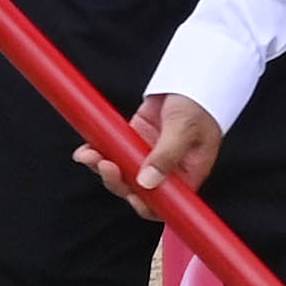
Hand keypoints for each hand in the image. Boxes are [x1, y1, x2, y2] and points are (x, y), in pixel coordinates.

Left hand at [75, 91, 226, 219]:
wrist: (189, 80)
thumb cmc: (198, 106)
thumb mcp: (185, 130)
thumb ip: (166, 156)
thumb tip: (147, 182)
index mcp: (186, 174)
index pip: (166, 203)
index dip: (146, 205)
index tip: (131, 194)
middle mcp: (165, 171)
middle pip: (137, 190)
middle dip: (117, 181)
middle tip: (105, 165)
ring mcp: (147, 157)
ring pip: (121, 173)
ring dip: (102, 167)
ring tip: (89, 155)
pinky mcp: (133, 142)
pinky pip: (113, 153)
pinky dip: (98, 153)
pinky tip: (87, 150)